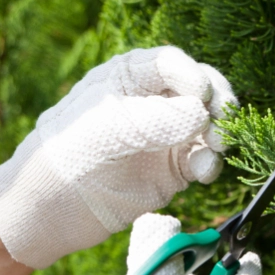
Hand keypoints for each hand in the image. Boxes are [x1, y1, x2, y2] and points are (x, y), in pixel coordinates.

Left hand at [0, 47, 237, 268]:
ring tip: (216, 147)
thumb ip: (154, 119)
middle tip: (224, 120)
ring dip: (220, 133)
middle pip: (201, 90)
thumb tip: (201, 114)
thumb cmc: (67, 156)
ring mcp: (167, 136)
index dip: (193, 76)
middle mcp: (153, 101)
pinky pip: (203, 159)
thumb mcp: (106, 130)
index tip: (202, 96)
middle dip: (218, 102)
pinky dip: (210, 163)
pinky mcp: (174, 169)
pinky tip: (204, 172)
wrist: (50, 210)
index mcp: (129, 77)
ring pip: (209, 125)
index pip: (172, 64)